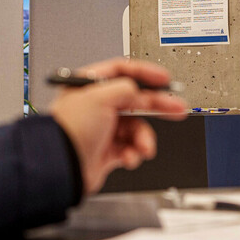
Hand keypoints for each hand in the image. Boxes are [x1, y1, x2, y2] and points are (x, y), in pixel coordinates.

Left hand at [50, 58, 187, 194]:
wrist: (61, 167)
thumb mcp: (100, 97)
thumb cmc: (70, 130)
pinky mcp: (107, 150)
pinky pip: (130, 148)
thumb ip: (126, 89)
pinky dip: (134, 153)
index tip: (164, 79)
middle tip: (178, 108)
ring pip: (136, 128)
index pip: (122, 71)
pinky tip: (130, 157)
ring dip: (143, 138)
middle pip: (135, 100)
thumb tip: (139, 92)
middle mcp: (96, 105)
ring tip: (144, 148)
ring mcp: (103, 128)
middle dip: (158, 106)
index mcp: (90, 86)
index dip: (145, 74)